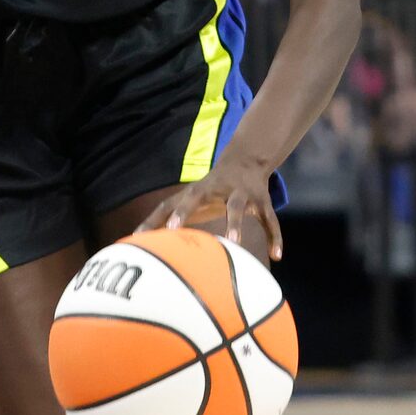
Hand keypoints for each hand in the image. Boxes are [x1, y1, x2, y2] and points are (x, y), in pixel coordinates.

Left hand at [137, 151, 283, 261]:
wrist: (247, 159)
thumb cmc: (210, 189)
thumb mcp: (190, 199)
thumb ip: (168, 218)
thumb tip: (138, 241)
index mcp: (196, 191)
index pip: (169, 203)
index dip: (154, 218)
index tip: (139, 235)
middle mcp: (215, 189)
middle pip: (196, 196)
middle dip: (184, 210)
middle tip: (173, 229)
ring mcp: (240, 193)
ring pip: (236, 207)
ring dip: (234, 223)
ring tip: (233, 242)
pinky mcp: (261, 200)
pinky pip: (269, 220)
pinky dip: (274, 236)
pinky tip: (277, 255)